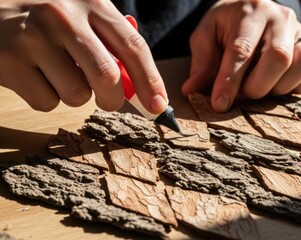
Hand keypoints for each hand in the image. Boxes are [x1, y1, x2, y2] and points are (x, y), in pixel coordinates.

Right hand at [0, 0, 167, 113]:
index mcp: (91, 2)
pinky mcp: (9, 60)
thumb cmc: (47, 19)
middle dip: (113, 99)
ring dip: (74, 95)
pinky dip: (47, 97)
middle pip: (108, 77)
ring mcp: (33, 36)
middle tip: (108, 100)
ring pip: (77, 95)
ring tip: (56, 72)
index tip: (159, 106)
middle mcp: (63, 15)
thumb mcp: (82, 19)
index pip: (133, 46)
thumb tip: (140, 90)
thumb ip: (111, 47)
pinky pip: (47, 102)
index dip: (151, 80)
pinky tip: (34, 74)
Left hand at [182, 0, 300, 111]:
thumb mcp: (207, 35)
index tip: (219, 104)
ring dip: (278, 87)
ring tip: (260, 86)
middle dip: (256, 86)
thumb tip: (192, 91)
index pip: (241, 49)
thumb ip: (202, 62)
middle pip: (278, 58)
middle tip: (242, 95)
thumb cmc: (227, 25)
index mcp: (250, 11)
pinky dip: (298, 86)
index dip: (230, 81)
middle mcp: (281, 18)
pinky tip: (279, 84)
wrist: (253, 8)